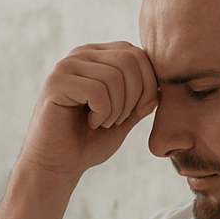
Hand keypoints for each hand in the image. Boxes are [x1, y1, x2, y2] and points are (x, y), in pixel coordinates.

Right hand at [18, 42, 157, 181]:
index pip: (137, 54)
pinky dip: (102, 113)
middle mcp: (81, 54)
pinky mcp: (56, 83)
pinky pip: (96, 90)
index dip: (149, 84)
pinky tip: (91, 123)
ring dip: (117, 109)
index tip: (138, 112)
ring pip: (114, 76)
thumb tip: (163, 86)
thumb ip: (142, 99)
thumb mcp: (124, 117)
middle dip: (135, 96)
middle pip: (129, 60)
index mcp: (98, 56)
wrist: (57, 164)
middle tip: (119, 119)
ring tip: (103, 123)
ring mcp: (66, 66)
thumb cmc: (89, 142)